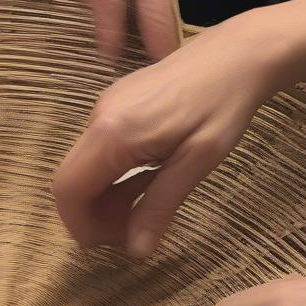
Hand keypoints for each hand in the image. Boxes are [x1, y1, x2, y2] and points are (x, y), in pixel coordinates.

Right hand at [53, 20, 284, 257]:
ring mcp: (106, 107)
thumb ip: (159, 207)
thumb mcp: (196, 163)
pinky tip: (147, 180)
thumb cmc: (223, 105)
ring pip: (85, 166)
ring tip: (145, 211)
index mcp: (113, 133)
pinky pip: (100, 149)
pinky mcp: (117, 103)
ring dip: (106, 196)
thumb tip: (136, 252)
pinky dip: (114, 175)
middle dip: (93, 215)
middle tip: (132, 234)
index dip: (81, 227)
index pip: (68, 191)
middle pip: (70, 180)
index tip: (111, 246)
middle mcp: (99, 117)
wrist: (238, 53)